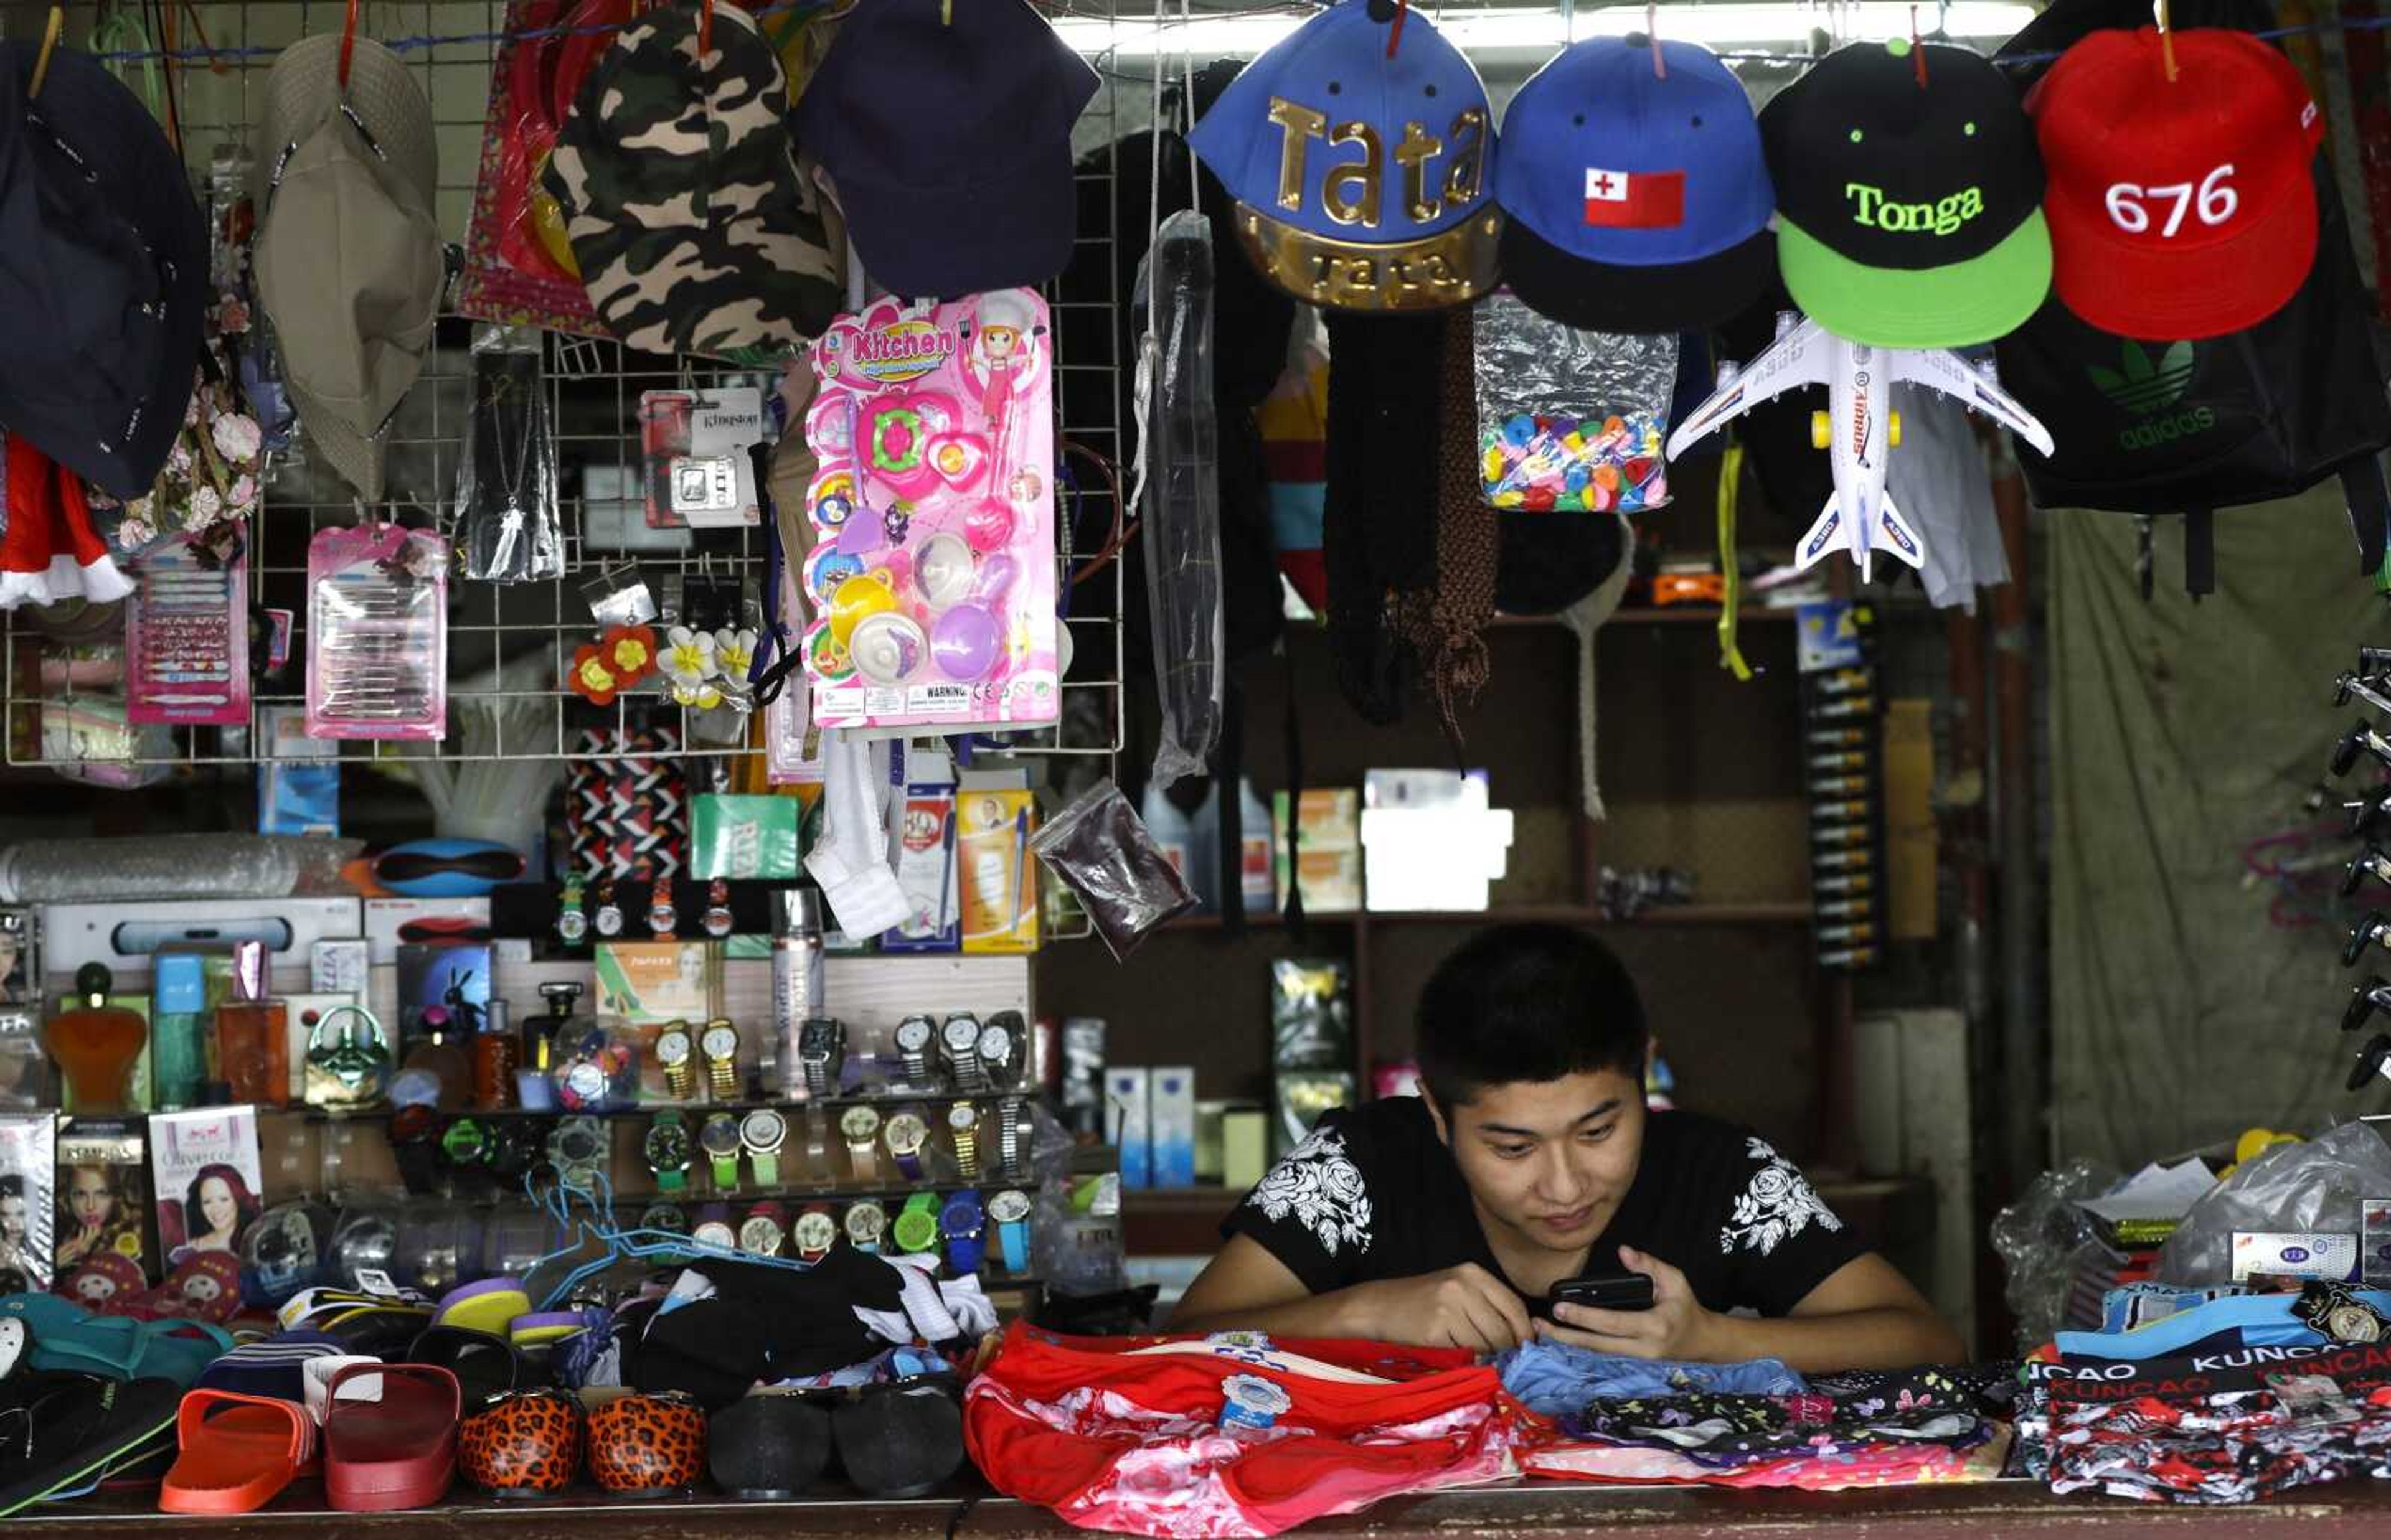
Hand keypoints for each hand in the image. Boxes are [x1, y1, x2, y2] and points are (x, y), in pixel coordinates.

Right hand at [1350, 1264, 1533, 1352]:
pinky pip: (1465, 1354)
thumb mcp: (1458, 1291)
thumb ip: (1488, 1306)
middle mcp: (1463, 1285)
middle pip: (1503, 1330)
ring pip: (1487, 1345)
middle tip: (1503, 1362)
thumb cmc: (1422, 1302)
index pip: (1515, 1305)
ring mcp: (1448, 1307)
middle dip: (1507, 1351)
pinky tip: (1458, 1358)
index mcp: (1473, 1273)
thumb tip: (1524, 1337)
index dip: (1525, 1331)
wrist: (1378, 1307)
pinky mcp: (1435, 1330)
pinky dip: (1467, 1361)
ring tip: (1479, 1360)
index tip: (1526, 1349)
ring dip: (1487, 1359)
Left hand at [1536, 1246, 1720, 1361]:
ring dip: (1568, 1345)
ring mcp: (1637, 1362)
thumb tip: (1623, 1251)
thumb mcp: (1675, 1280)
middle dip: (1566, 1336)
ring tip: (1542, 1331)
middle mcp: (1643, 1349)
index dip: (1584, 1316)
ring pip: (1596, 1356)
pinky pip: (1602, 1359)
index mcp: (1654, 1326)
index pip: (1612, 1323)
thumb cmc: (1685, 1308)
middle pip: (1597, 1345)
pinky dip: (1580, 1350)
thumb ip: (1650, 1264)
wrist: (1702, 1342)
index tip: (1559, 1307)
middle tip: (1540, 1323)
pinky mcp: (1632, 1366)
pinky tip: (1561, 1341)